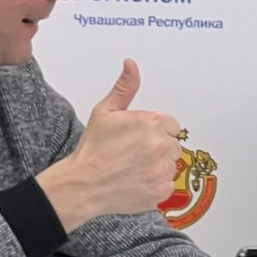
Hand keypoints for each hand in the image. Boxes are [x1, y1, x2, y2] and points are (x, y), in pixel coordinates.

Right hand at [37, 60, 183, 232]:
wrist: (83, 183)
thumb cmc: (93, 149)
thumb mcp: (106, 111)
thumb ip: (125, 88)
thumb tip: (131, 65)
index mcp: (152, 122)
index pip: (171, 125)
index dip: (155, 131)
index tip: (140, 138)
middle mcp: (161, 145)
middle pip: (173, 146)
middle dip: (158, 148)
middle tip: (134, 154)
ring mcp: (162, 170)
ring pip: (171, 166)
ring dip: (158, 167)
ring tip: (133, 168)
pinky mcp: (160, 191)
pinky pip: (168, 186)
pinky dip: (156, 185)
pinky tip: (137, 181)